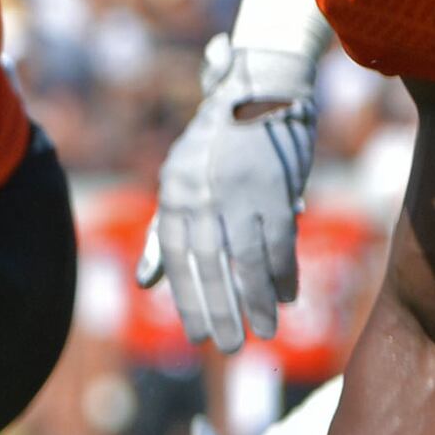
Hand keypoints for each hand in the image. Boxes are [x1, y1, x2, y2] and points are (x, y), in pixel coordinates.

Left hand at [139, 31, 317, 347]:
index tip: (195, 334)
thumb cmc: (218, 143)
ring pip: (247, 259)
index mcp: (174, 192)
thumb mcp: (181, 181)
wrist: (263, 89)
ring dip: (256, 300)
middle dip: (219, 309)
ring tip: (263, 331)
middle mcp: (201, 193)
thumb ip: (165, 233)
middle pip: (208, 264)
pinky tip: (287, 297)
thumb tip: (146, 283)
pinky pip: (279, 240)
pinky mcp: (275, 186)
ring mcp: (238, 191)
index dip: (186, 298)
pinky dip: (284, 272)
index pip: (176, 256)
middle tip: (226, 346)